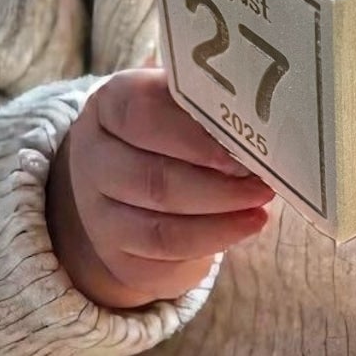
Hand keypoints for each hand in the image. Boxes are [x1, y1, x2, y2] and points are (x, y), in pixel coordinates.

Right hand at [49, 69, 273, 309]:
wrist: (127, 186)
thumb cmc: (169, 131)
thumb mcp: (177, 102)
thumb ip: (205, 98)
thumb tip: (253, 100)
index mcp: (108, 105)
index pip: (140, 113)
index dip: (192, 134)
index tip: (240, 145)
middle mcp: (92, 158)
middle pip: (152, 178)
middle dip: (217, 184)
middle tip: (263, 181)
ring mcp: (97, 212)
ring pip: (158, 225)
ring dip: (219, 217)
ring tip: (260, 206)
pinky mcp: (116, 255)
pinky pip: (163, 257)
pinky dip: (210, 242)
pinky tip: (245, 226)